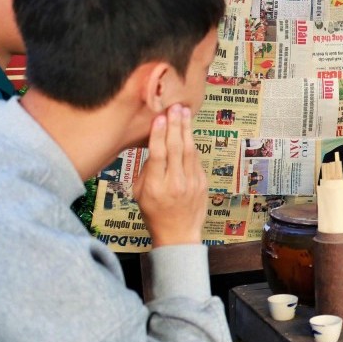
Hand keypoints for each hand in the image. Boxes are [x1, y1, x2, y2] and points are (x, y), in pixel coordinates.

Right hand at [133, 105, 206, 247]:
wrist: (179, 234)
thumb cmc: (154, 213)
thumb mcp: (140, 193)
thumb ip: (147, 170)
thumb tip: (155, 148)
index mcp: (156, 186)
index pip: (159, 155)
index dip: (159, 135)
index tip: (160, 118)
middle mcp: (175, 183)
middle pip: (177, 149)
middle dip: (176, 125)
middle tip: (175, 107)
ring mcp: (192, 183)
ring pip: (190, 151)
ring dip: (186, 129)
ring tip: (184, 112)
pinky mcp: (202, 183)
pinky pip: (196, 160)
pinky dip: (192, 144)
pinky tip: (188, 131)